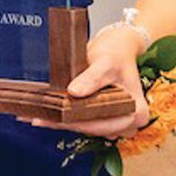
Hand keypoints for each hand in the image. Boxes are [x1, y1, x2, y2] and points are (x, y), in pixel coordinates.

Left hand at [26, 26, 148, 138]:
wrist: (118, 47)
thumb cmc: (116, 54)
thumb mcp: (105, 62)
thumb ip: (91, 78)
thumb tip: (74, 92)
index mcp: (137, 112)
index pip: (103, 124)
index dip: (77, 122)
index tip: (55, 119)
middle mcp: (129, 123)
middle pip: (93, 128)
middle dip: (65, 124)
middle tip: (38, 119)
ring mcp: (116, 122)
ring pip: (86, 126)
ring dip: (63, 122)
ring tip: (38, 116)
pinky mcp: (104, 119)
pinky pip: (84, 121)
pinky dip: (66, 118)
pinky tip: (46, 115)